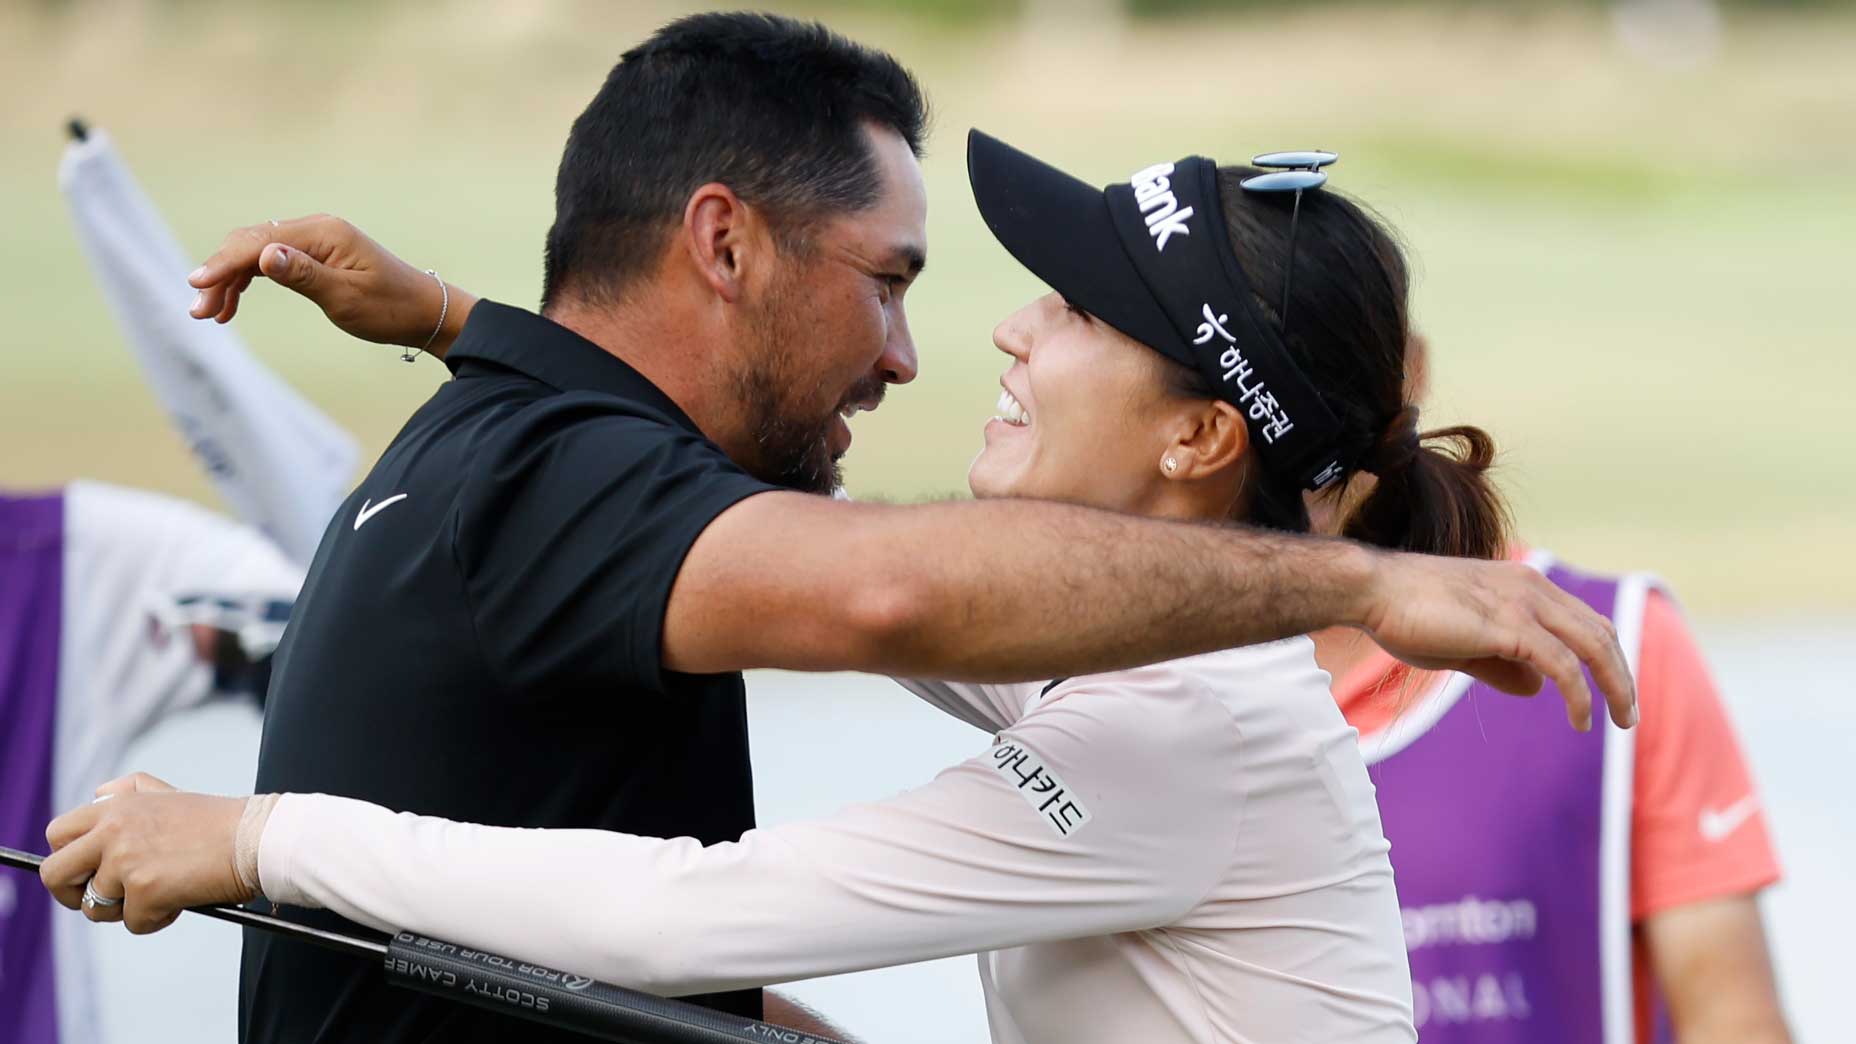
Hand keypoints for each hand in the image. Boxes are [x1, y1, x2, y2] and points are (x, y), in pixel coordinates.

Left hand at [40, 773, 250, 933]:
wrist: (256, 839)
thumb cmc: (219, 821)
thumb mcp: (166, 794)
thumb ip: (127, 791)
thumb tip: (95, 797)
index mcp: (115, 807)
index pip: (57, 833)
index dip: (65, 858)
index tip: (83, 873)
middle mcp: (112, 831)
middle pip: (55, 874)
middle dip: (71, 894)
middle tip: (100, 901)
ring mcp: (126, 862)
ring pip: (95, 906)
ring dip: (124, 910)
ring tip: (161, 895)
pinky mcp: (145, 891)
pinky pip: (133, 923)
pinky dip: (157, 920)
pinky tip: (181, 900)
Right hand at [186, 214, 475, 356]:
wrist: (423, 312)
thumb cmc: (390, 308)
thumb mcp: (346, 298)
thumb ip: (304, 275)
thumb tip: (265, 255)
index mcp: (323, 233)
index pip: (259, 242)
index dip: (224, 263)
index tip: (197, 286)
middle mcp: (316, 229)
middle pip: (251, 243)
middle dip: (220, 274)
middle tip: (199, 311)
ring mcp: (315, 239)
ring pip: (256, 252)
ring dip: (230, 280)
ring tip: (211, 314)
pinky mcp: (316, 254)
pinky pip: (271, 260)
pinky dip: (248, 280)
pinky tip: (232, 304)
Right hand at [1355, 553, 1636, 731]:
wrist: (1373, 590)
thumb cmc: (1406, 614)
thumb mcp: (1462, 644)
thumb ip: (1501, 664)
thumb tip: (1535, 690)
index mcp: (1522, 583)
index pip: (1584, 618)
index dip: (1605, 655)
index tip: (1611, 690)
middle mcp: (1532, 586)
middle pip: (1600, 631)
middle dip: (1621, 675)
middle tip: (1627, 715)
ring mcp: (1523, 603)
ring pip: (1593, 645)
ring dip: (1615, 685)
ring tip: (1621, 721)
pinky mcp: (1510, 626)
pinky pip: (1562, 666)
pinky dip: (1579, 694)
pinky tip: (1580, 719)